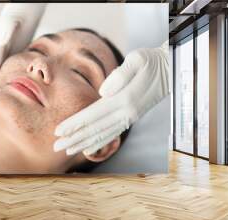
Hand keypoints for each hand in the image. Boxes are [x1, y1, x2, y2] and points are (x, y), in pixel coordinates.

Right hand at [0, 3, 45, 106]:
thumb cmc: (18, 12)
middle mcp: (1, 53)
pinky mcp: (16, 52)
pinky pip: (12, 69)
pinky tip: (10, 87)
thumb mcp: (12, 22)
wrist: (25, 9)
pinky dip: (9, 79)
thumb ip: (7, 32)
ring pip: (1, 74)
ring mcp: (8, 53)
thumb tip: (1, 43)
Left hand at [53, 42, 169, 155]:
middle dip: (74, 139)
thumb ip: (120, 75)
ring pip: (103, 135)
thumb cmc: (151, 61)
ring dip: (84, 144)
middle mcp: (127, 113)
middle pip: (95, 129)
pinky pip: (113, 134)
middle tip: (56, 148)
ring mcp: (130, 117)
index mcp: (124, 99)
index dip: (74, 124)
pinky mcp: (131, 117)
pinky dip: (99, 143)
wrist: (171, 70)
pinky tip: (88, 148)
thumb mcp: (138, 60)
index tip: (58, 132)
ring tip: (67, 150)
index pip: (92, 115)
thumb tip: (103, 92)